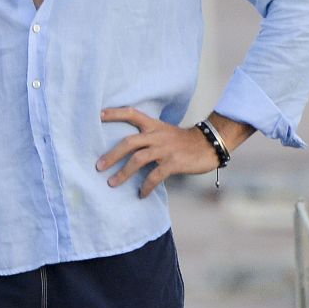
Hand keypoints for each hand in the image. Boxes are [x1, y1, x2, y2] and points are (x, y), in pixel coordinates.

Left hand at [96, 106, 218, 197]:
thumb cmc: (182, 141)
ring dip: (123, 173)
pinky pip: (154, 176)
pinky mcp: (173, 163)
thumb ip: (147, 136)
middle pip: (129, 142)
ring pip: (138, 159)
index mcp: (154, 125)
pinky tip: (141, 194)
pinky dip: (146, 186)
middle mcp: (157, 135)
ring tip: (112, 183)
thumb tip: (125, 147)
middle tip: (98, 166)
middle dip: (112, 155)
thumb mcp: (164, 131)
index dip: (115, 113)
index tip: (99, 115)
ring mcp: (165, 149)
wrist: (209, 145)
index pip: (132, 114)